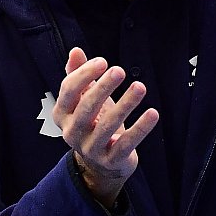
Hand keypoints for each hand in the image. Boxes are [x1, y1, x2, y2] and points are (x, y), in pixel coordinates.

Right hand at [52, 47, 158, 207]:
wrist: (101, 163)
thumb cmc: (94, 122)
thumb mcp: (85, 99)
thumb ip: (78, 76)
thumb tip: (75, 51)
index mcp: (62, 114)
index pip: (68, 91)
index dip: (84, 74)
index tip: (103, 61)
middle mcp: (72, 133)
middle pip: (86, 107)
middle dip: (103, 88)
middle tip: (119, 71)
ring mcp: (91, 149)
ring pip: (107, 125)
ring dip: (125, 104)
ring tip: (140, 87)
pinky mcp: (111, 160)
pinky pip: (126, 143)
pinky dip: (140, 128)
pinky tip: (153, 113)